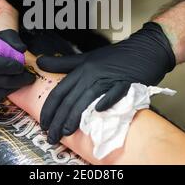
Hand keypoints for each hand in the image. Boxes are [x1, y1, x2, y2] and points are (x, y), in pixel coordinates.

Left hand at [37, 22, 175, 143]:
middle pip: (71, 99)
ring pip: (88, 99)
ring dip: (76, 116)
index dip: (50, 108)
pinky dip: (106, 101)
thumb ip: (63, 63)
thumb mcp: (87, 58)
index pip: (60, 91)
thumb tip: (40, 62)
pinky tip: (98, 111)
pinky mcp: (126, 83)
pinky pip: (115, 93)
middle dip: (58, 119)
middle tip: (51, 135)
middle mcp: (92, 74)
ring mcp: (109, 78)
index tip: (43, 122)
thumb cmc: (115, 56)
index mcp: (82, 69)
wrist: (144, 49)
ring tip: (66, 131)